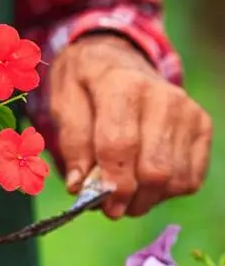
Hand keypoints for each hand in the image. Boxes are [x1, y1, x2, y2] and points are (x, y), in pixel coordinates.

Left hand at [49, 34, 212, 217]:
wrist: (116, 58)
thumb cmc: (84, 85)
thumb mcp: (64, 104)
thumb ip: (73, 143)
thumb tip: (79, 186)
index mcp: (121, 85)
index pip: (120, 146)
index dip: (113, 184)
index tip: (102, 206)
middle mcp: (162, 96)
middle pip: (155, 169)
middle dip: (130, 198)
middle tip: (110, 207)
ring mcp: (187, 111)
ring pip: (175, 179)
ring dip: (147, 198)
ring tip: (125, 192)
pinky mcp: (201, 125)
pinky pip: (191, 178)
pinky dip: (167, 191)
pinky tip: (145, 182)